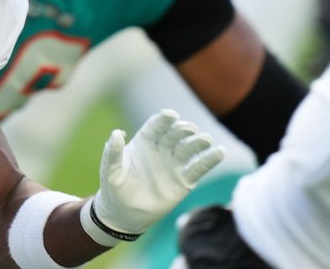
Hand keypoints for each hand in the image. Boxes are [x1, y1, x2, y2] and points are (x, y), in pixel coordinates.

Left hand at [82, 109, 223, 241]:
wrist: (124, 214)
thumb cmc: (115, 187)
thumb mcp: (111, 170)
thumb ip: (113, 152)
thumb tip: (116, 133)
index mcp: (144, 142)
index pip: (156, 127)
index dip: (163, 120)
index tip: (170, 115)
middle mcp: (161, 149)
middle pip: (175, 135)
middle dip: (182, 130)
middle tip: (189, 129)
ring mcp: (173, 164)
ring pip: (189, 149)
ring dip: (198, 143)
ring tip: (206, 140)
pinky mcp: (184, 181)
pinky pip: (198, 168)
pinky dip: (209, 160)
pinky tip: (219, 152)